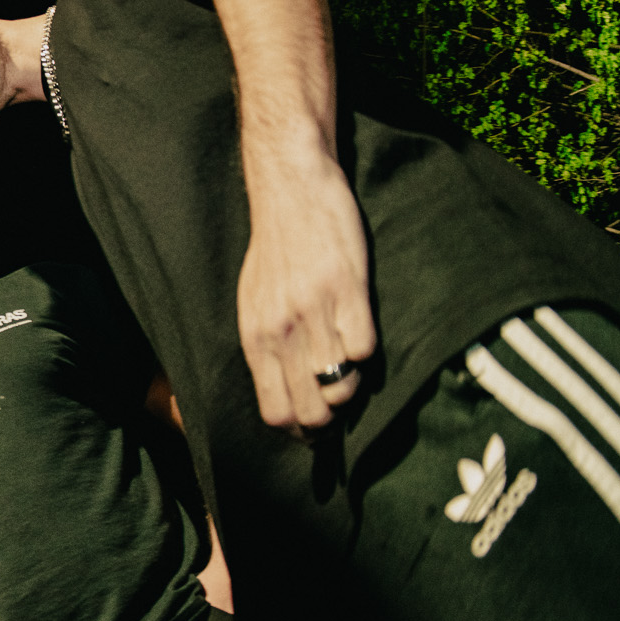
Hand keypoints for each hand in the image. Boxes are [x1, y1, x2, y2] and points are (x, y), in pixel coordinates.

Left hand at [235, 153, 375, 430]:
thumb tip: (282, 393)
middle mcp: (281, 332)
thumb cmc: (274, 251)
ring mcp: (315, 313)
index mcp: (254, 337)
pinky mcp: (348, 292)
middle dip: (328, 419)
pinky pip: (365, 350)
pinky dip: (367, 351)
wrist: (292, 191)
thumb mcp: (252, 303)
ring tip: (347, 365)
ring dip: (350, 385)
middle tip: (335, 402)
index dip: (298, 429)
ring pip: (341, 386)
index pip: (274, 412)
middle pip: (311, 411)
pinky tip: (358, 330)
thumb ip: (266, 346)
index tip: (312, 425)